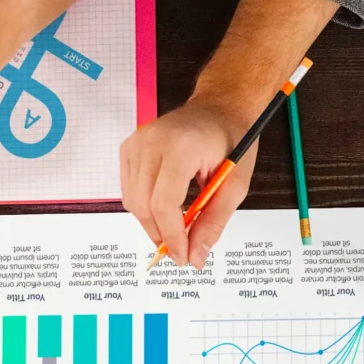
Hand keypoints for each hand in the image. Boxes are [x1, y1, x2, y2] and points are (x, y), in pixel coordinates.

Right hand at [120, 97, 257, 268]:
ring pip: (132, 201)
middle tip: (181, 252)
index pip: (163, 203)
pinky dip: (144, 206)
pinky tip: (165, 208)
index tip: (184, 257)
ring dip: (152, 223)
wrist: (219, 106)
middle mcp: (152, 141)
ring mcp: (137, 142)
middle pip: (143, 205)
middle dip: (161, 235)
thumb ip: (214, 222)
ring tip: (176, 230)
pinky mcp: (129, 147)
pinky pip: (128, 189)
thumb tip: (196, 255)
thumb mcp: (235, 184)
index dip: (172, 236)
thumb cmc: (231, 139)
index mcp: (181, 147)